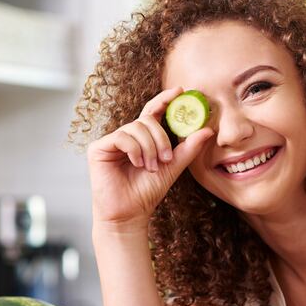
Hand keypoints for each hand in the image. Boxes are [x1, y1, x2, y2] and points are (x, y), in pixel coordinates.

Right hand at [88, 86, 213, 231]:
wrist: (129, 214)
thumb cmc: (147, 192)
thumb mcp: (173, 167)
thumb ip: (188, 148)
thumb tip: (207, 130)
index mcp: (142, 138)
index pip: (153, 112)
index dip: (164, 99)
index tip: (180, 91)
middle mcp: (126, 136)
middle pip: (147, 120)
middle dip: (160, 138)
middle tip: (166, 159)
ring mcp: (111, 141)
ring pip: (136, 128)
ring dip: (149, 148)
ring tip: (151, 167)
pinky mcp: (98, 148)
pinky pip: (122, 137)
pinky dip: (134, 149)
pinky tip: (137, 164)